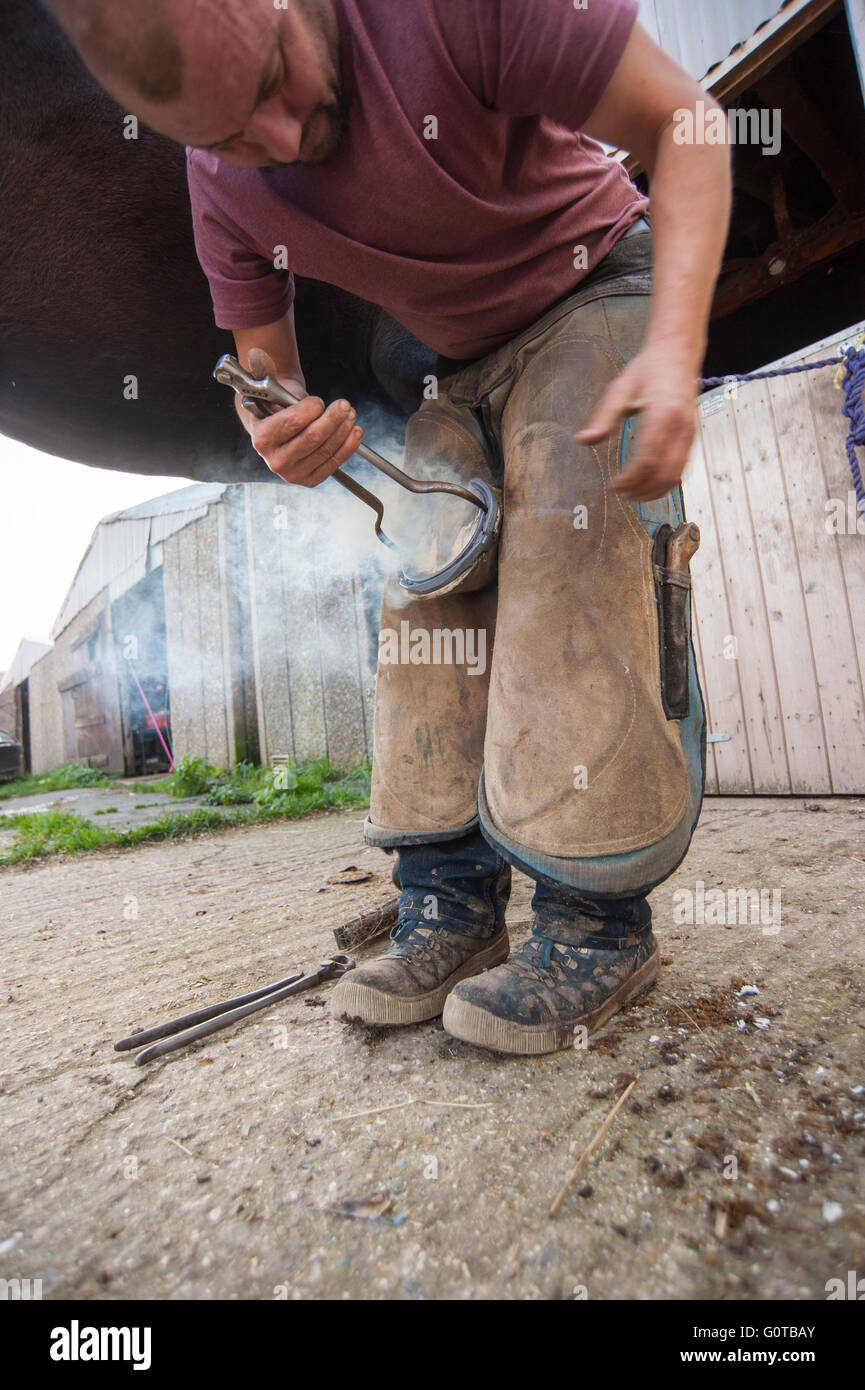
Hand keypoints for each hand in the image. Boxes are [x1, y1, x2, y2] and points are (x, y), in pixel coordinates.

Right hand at [239, 347, 362, 487]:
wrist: (275, 429)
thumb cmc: (275, 405)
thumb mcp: (268, 385)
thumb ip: (264, 370)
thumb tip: (256, 350)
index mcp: (261, 439)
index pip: (293, 423)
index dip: (311, 410)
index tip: (319, 401)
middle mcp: (275, 460)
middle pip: (313, 437)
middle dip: (333, 418)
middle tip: (344, 404)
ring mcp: (293, 473)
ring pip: (326, 449)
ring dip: (344, 430)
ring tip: (350, 414)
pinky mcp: (309, 479)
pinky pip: (333, 463)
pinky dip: (348, 447)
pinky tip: (355, 432)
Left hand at [574, 344, 698, 500]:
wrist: (678, 351)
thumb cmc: (649, 368)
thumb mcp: (620, 389)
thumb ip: (602, 418)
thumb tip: (583, 441)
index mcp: (661, 414)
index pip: (647, 459)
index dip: (631, 479)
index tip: (614, 485)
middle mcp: (680, 426)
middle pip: (663, 473)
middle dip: (643, 490)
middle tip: (623, 495)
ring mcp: (690, 431)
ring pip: (676, 475)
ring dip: (656, 490)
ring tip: (635, 495)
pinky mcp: (693, 435)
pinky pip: (683, 467)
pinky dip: (667, 481)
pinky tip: (651, 484)